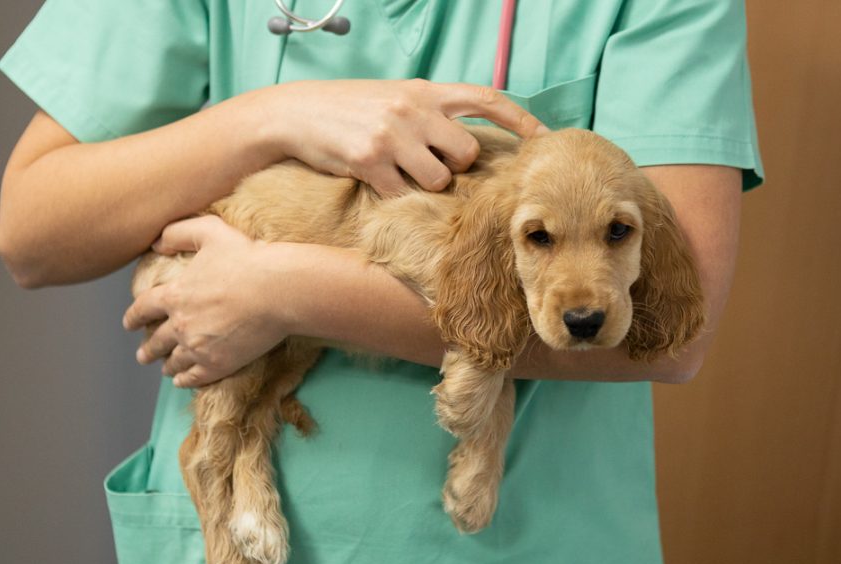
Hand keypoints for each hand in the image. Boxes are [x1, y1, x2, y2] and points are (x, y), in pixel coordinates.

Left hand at [122, 215, 291, 387]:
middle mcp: (181, 325)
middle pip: (156, 341)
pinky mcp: (219, 364)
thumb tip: (156, 243)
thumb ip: (178, 233)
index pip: (144, 309)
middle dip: (148, 349)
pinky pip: (194, 377)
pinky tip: (182, 381)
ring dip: (167, 365)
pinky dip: (184, 380)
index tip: (129, 324)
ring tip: (164, 369)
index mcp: (176, 295)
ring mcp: (199, 347)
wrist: (279, 290)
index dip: (134, 317)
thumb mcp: (210, 232)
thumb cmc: (249, 258)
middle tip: (143, 355)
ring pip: (174, 362)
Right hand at [266, 79, 547, 195]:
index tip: (544, 138)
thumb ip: (431, 113)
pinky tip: (377, 182)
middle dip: (456, 166)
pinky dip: (395, 196)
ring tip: (399, 171)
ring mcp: (392, 136)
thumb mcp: (395, 98)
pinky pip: (403, 194)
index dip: (520, 119)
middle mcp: (413, 109)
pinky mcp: (370, 162)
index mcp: (424, 90)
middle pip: (466, 152)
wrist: (295, 113)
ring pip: (439, 179)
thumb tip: (470, 144)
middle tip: (429, 164)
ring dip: (425, 184)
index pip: (485, 99)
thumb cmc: (350, 109)